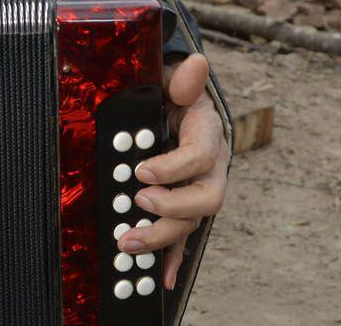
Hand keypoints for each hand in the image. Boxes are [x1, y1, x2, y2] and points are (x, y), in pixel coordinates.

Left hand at [118, 53, 228, 289]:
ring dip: (161, 237)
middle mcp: (212, 170)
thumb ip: (184, 78)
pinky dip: (174, 259)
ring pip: (192, 222)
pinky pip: (185, 238)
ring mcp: (200, 192)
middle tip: (137, 201)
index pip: (201, 157)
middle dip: (171, 208)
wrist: (181, 110)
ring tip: (128, 241)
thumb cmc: (176, 97)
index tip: (141, 170)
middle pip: (206, 199)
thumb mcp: (177, 81)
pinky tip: (163, 277)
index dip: (173, 167)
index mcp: (209, 136)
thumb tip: (195, 64)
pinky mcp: (187, 209)